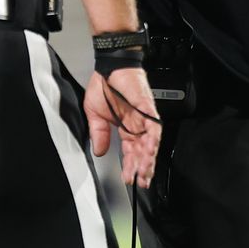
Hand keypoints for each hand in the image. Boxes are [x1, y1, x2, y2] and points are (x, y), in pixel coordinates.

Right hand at [83, 67, 160, 187]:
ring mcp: (143, 116)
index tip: (128, 179)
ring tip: (145, 171)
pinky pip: (153, 124)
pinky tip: (150, 149)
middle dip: (143, 167)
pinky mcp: (147, 107)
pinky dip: (153, 137)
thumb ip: (98, 134)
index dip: (130, 166)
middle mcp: (137, 124)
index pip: (130, 152)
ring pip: (151, 141)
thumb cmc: (103, 85)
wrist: (109, 66)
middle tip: (142, 182)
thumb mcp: (95, 115)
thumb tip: (98, 151)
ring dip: (148, 157)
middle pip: (143, 150)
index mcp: (125, 127)